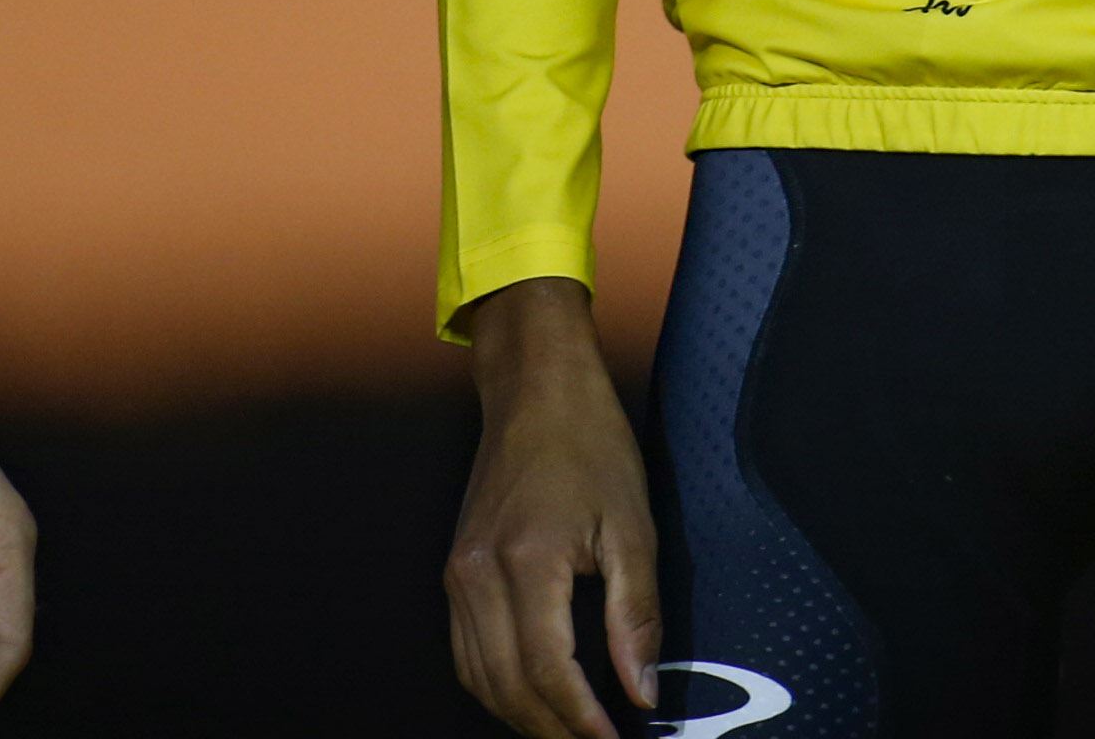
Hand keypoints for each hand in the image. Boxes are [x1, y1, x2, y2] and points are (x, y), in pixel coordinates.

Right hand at [448, 279, 658, 738]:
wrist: (535, 389)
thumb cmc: (592, 445)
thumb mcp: (633, 526)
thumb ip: (636, 615)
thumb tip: (640, 691)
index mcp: (525, 561)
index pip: (547, 670)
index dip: (581, 720)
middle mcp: (476, 575)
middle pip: (506, 686)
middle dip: (552, 729)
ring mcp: (457, 575)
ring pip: (478, 678)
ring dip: (522, 717)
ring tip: (571, 732)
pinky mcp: (454, 572)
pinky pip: (467, 653)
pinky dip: (498, 688)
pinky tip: (534, 698)